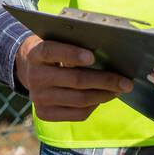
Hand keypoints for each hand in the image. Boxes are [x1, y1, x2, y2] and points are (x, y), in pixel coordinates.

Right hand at [15, 34, 132, 122]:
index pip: (52, 52)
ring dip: (104, 95)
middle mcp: (35, 77)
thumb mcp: (57, 40)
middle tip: (126, 82)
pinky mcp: (44, 114)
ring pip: (79, 100)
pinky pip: (77, 114)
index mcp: (36, 53)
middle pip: (74, 80)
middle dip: (105, 81)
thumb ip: (74, 43)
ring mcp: (39, 98)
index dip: (72, 54)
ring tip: (120, 90)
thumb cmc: (53, 51)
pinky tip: (103, 97)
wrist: (28, 69)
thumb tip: (108, 52)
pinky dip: (95, 106)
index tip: (92, 57)